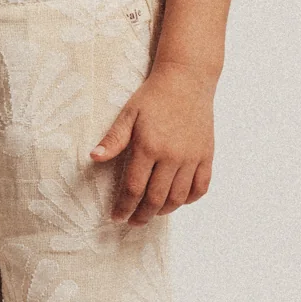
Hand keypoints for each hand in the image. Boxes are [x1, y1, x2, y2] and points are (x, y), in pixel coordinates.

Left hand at [90, 60, 215, 224]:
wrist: (187, 79)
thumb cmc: (154, 96)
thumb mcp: (129, 114)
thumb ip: (113, 139)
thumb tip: (94, 157)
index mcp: (149, 147)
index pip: (133, 188)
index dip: (124, 207)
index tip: (117, 217)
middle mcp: (172, 156)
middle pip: (155, 199)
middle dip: (141, 215)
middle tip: (132, 222)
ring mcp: (192, 157)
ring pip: (178, 198)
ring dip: (163, 211)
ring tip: (152, 213)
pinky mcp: (206, 155)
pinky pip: (200, 187)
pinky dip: (189, 199)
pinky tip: (177, 200)